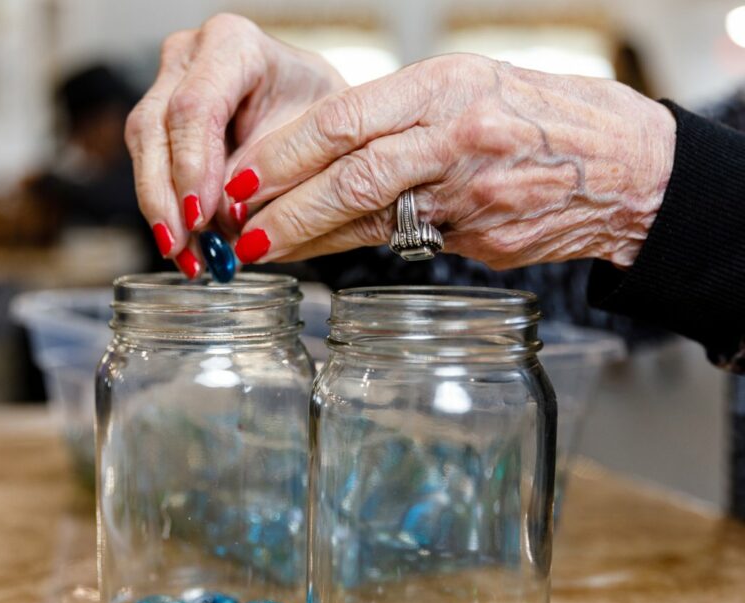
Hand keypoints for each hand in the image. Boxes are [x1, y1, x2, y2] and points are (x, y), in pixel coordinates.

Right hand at [124, 14, 346, 268]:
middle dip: (166, 196)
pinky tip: (185, 248)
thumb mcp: (314, 140)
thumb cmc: (324, 119)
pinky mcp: (165, 120)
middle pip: (155, 126)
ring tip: (187, 258)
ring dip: (161, 210)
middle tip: (183, 247)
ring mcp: (171, 84)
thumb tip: (227, 215)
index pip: (195, 107)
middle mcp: (192, 58)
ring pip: (144, 148)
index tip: (200, 215)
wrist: (323, 116)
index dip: (192, 166)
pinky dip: (169, 212)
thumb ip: (270, 170)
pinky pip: (153, 166)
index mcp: (234, 46)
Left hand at [226, 54, 675, 269]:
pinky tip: (320, 255)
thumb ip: (406, 120)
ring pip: (372, 216)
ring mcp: (471, 194)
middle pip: (351, 173)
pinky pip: (404, 244)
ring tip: (262, 250)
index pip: (346, 120)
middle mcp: (456, 137)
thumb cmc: (543, 120)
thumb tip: (335, 158)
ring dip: (310, 236)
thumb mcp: (474, 90)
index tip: (242, 176)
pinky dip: (355, 248)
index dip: (286, 153)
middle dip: (285, 205)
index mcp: (449, 86)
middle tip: (236, 228)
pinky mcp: (482, 239)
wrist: (626, 170)